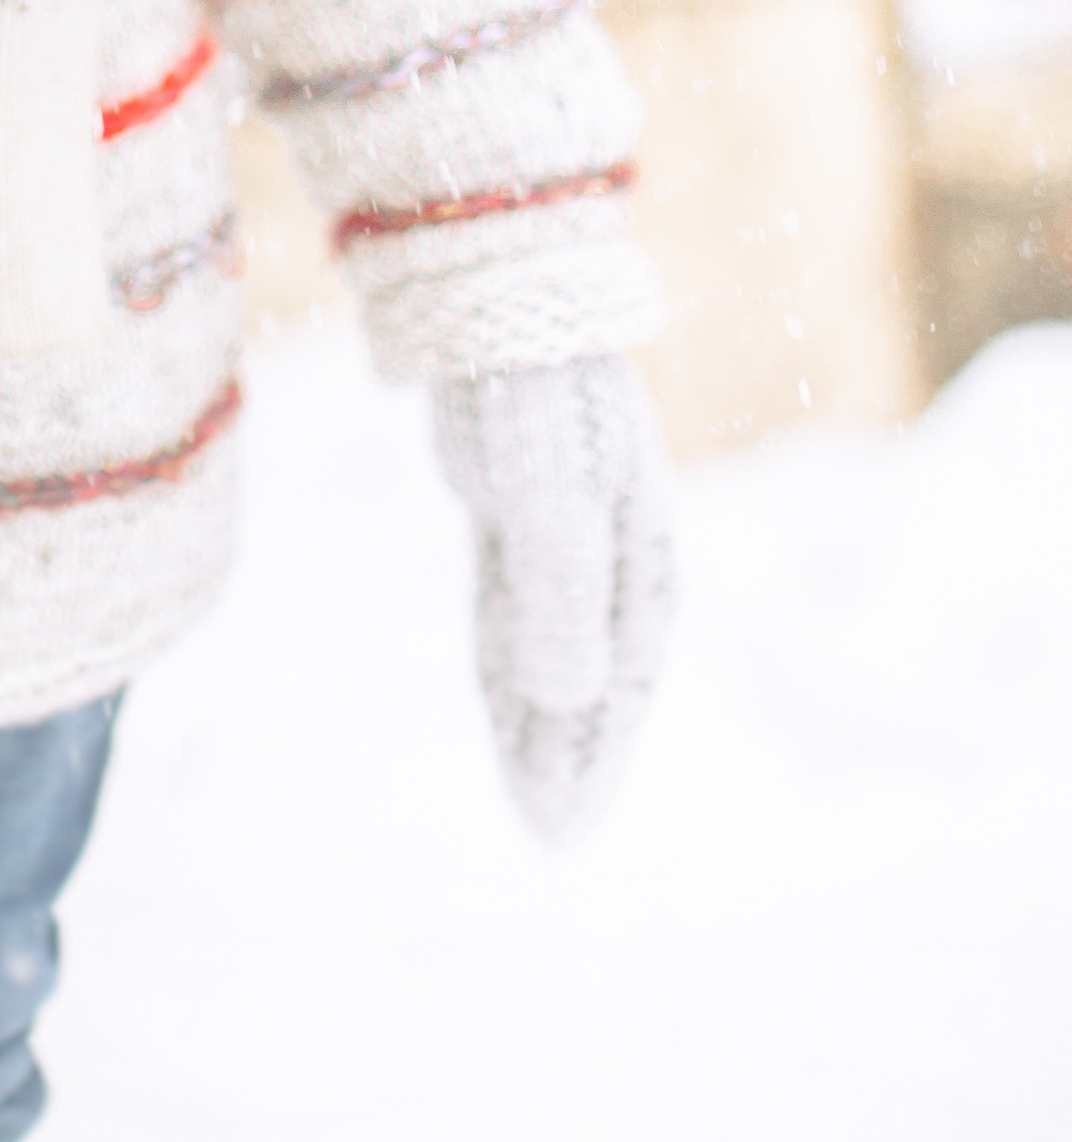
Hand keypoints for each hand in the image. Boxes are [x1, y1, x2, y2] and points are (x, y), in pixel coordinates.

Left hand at [430, 354, 675, 841]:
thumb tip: (572, 700)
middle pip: (595, 675)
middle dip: (573, 753)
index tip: (561, 828)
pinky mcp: (518, 507)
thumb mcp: (553, 505)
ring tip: (528, 790)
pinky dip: (513, 658)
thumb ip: (562, 599)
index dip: (593, 757)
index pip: (621, 682)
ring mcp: (565, 529)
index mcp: (639, 557)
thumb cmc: (539, 403)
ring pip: (555, 645)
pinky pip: (518, 605)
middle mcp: (611, 551)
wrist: (502, 308)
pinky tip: (506, 702)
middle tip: (548, 833)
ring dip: (543, 715)